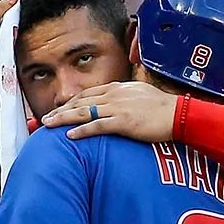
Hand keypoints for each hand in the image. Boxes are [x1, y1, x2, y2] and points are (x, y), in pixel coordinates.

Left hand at [41, 82, 180, 140]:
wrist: (178, 114)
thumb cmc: (163, 108)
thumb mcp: (141, 94)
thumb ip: (126, 96)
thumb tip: (119, 100)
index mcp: (118, 88)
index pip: (88, 94)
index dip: (71, 102)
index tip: (59, 109)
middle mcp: (114, 95)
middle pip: (81, 101)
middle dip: (61, 110)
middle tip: (44, 119)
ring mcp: (118, 108)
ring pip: (84, 112)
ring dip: (64, 119)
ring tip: (49, 126)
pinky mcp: (123, 122)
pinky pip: (97, 126)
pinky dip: (82, 130)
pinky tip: (69, 136)